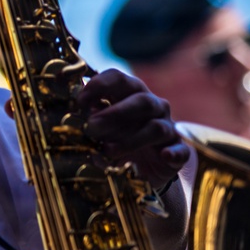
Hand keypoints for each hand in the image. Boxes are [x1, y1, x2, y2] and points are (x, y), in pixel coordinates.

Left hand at [76, 69, 188, 187]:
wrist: (140, 171)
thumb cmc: (114, 141)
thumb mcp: (96, 131)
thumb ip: (85, 122)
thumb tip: (68, 121)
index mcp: (127, 94)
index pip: (117, 78)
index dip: (99, 85)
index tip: (79, 102)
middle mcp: (151, 106)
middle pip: (140, 99)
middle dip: (114, 113)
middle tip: (91, 128)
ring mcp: (167, 127)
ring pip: (156, 126)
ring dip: (131, 139)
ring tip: (107, 151)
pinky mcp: (178, 150)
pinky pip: (181, 149)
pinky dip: (174, 152)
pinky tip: (164, 155)